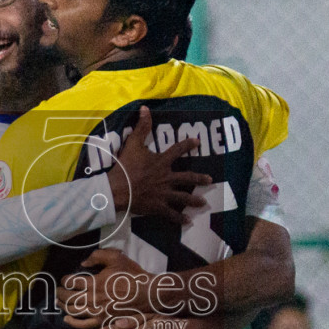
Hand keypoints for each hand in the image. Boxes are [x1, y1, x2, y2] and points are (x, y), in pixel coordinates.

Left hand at [61, 249, 155, 328]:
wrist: (147, 293)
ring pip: (73, 311)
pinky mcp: (102, 321)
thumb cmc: (132, 275)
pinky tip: (68, 319)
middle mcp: (92, 298)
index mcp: (94, 282)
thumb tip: (83, 263)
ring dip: (63, 306)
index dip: (65, 280)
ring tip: (59, 303)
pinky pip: (83, 325)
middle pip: (68, 297)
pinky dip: (73, 322)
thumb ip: (97, 256)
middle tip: (57, 291)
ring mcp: (97, 311)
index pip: (71, 282)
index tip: (65, 279)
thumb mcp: (116, 258)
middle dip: (60, 293)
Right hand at [106, 106, 210, 221]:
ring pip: (183, 197)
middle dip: (200, 178)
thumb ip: (141, 127)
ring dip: (194, 200)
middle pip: (187, 178)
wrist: (118, 189)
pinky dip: (180, 218)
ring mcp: (164, 194)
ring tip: (204, 203)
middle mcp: (167, 178)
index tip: (197, 141)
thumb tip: (145, 107)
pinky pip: (171, 214)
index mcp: (162, 162)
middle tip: (210, 180)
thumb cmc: (125, 167)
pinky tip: (188, 221)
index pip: (178, 150)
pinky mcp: (158, 206)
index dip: (188, 144)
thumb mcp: (132, 144)